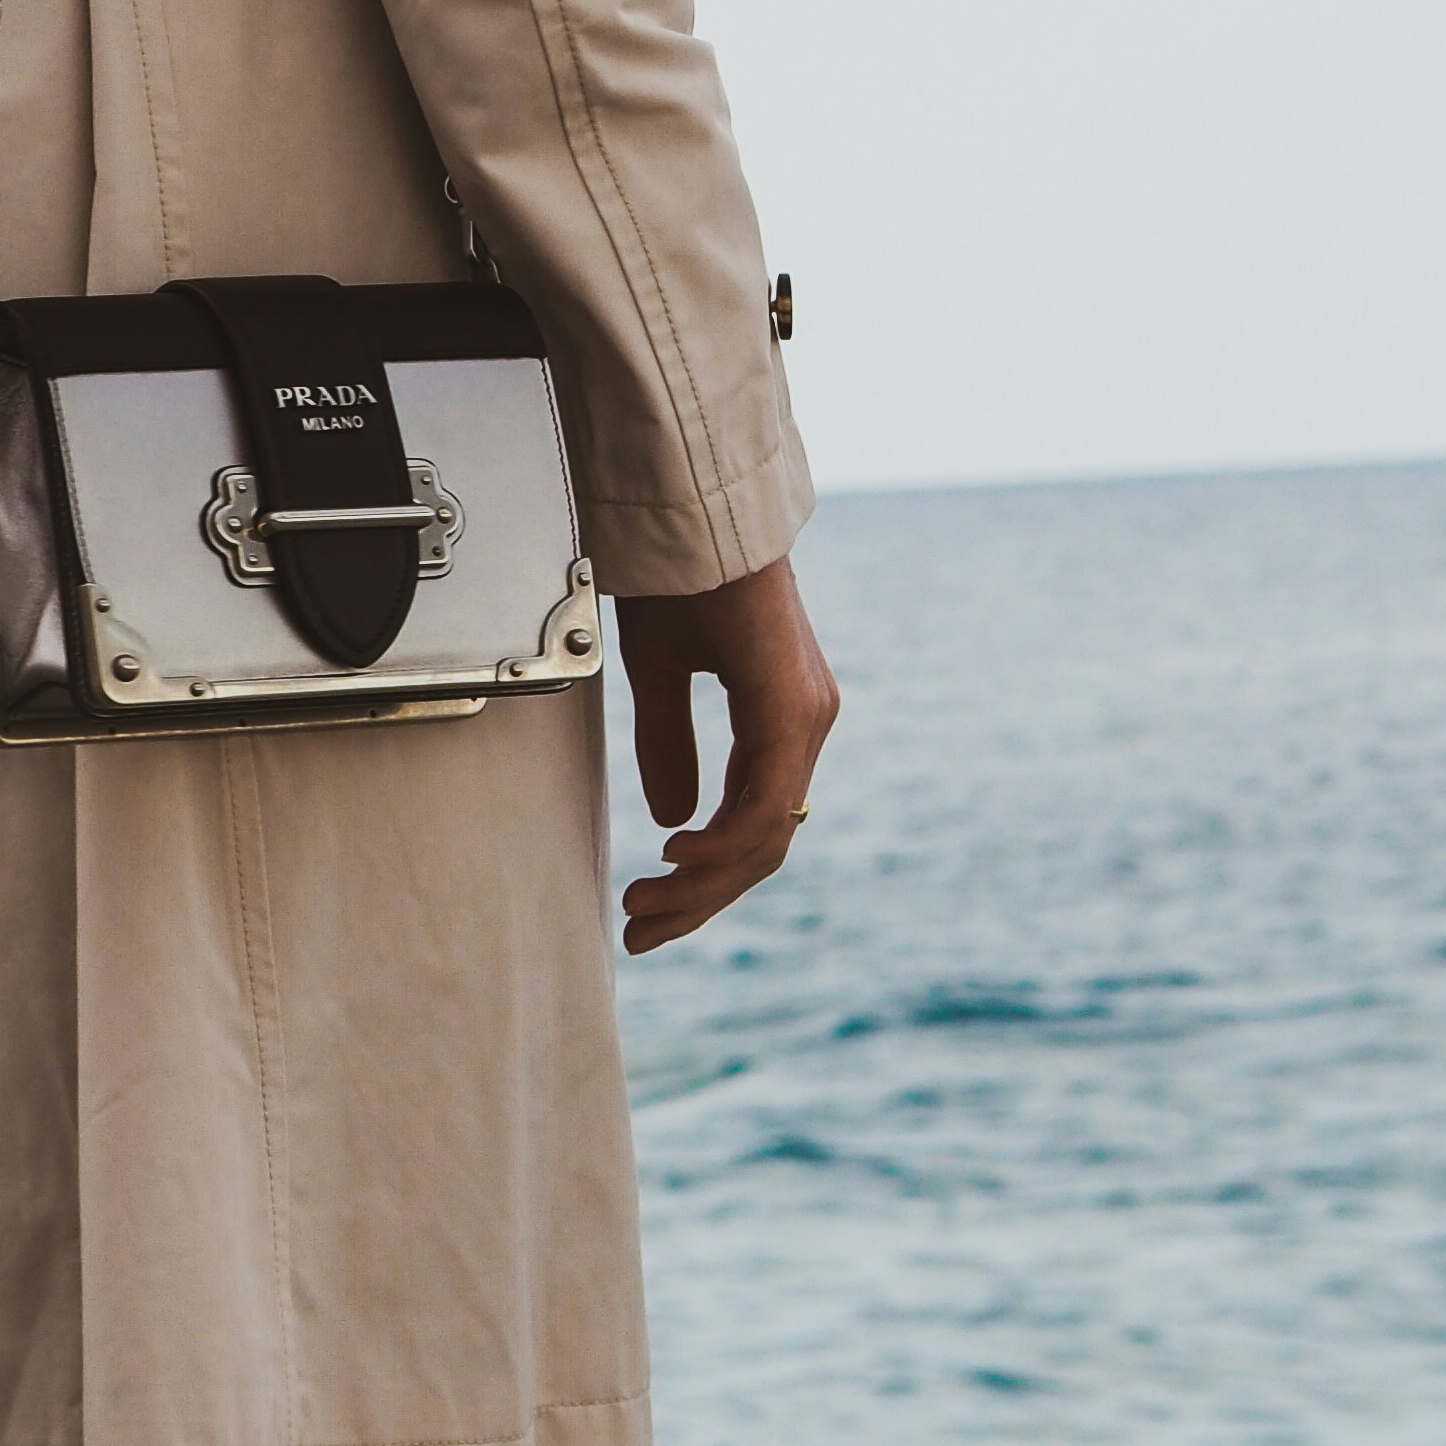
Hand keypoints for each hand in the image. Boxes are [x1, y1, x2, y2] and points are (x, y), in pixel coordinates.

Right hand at [612, 555, 837, 954]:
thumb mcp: (661, 673)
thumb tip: (673, 818)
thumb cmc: (680, 575)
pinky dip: (721, 844)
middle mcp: (804, 726)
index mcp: (779, 720)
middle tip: (640, 930)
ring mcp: (805, 722)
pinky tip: (677, 859)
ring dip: (702, 886)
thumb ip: (670, 742)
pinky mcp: (793, 713)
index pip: (752, 826)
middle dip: (697, 901)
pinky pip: (764, 807)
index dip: (703, 878)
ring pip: (764, 839)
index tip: (648, 905)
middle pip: (761, 848)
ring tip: (645, 907)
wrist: (695, 515)